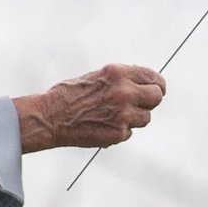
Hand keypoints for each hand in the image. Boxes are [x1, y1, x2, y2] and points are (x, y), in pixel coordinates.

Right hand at [15, 65, 166, 151]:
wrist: (50, 117)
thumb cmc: (70, 95)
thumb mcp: (97, 77)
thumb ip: (122, 80)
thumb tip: (145, 84)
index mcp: (118, 73)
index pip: (153, 78)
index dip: (157, 85)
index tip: (156, 89)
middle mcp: (124, 92)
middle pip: (157, 97)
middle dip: (151, 101)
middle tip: (142, 104)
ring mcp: (123, 114)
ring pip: (146, 117)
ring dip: (134, 118)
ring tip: (113, 115)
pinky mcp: (119, 133)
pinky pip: (130, 132)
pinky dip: (120, 130)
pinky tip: (103, 125)